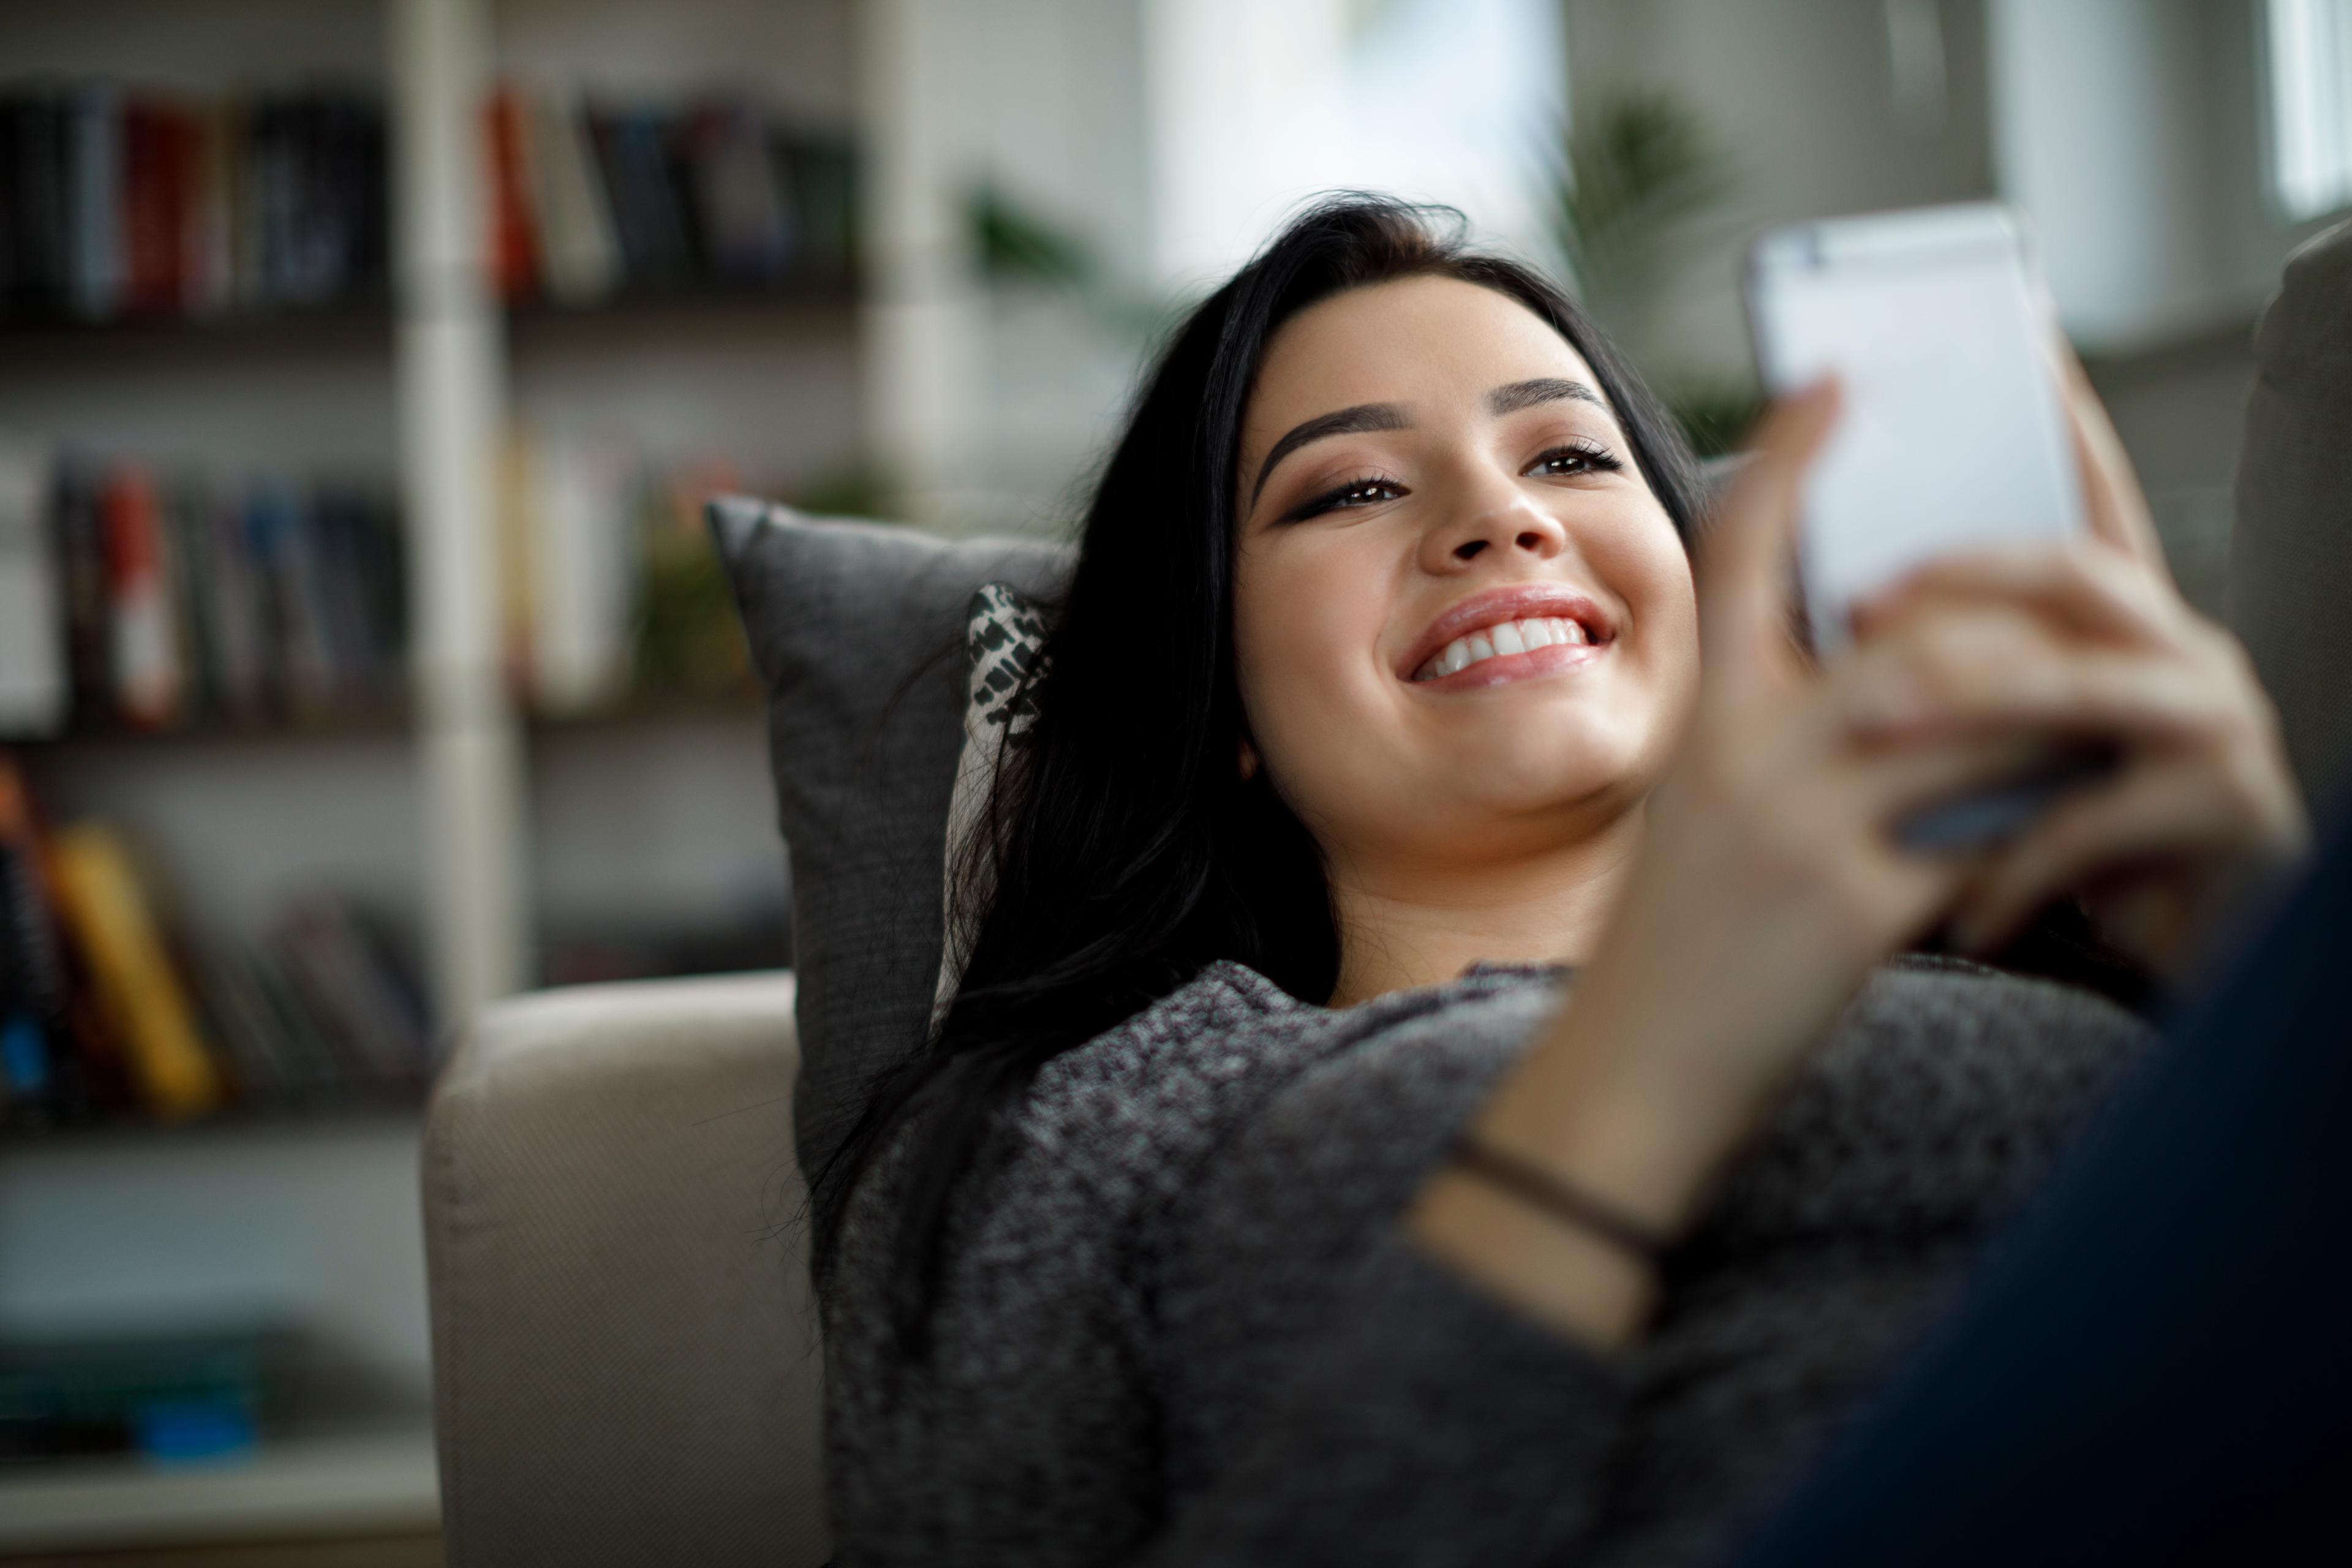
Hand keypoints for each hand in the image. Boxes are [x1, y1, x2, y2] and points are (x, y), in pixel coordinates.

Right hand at [1472, 381, 2051, 1214]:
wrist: (1635, 1074)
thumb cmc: (1672, 941)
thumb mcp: (1703, 811)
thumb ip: (1781, 735)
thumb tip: (1905, 671)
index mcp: (1699, 723)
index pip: (1737, 552)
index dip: (1787, 456)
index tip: (1836, 384)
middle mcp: (1741, 757)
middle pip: (1908, 633)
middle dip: (2004, 623)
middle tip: (2066, 621)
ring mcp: (1800, 829)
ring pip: (1968, 719)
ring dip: (2046, 718)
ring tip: (2087, 718)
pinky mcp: (1858, 907)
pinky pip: (1985, 831)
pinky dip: (2035, 826)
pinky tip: (2062, 832)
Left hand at [1842, 360, 2309, 978]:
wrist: (2188, 953)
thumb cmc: (2077, 845)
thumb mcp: (2012, 750)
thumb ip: (1966, 675)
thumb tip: (1841, 611)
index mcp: (2120, 626)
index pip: (2086, 497)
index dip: (2058, 417)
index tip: (2016, 336)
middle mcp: (2178, 650)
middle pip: (2067, 574)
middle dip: (1959, 577)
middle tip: (1857, 603)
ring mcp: (2213, 722)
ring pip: (2076, 687)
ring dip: (1960, 711)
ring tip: (1866, 738)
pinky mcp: (2229, 808)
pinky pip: (2093, 820)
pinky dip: (2010, 867)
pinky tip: (1954, 914)